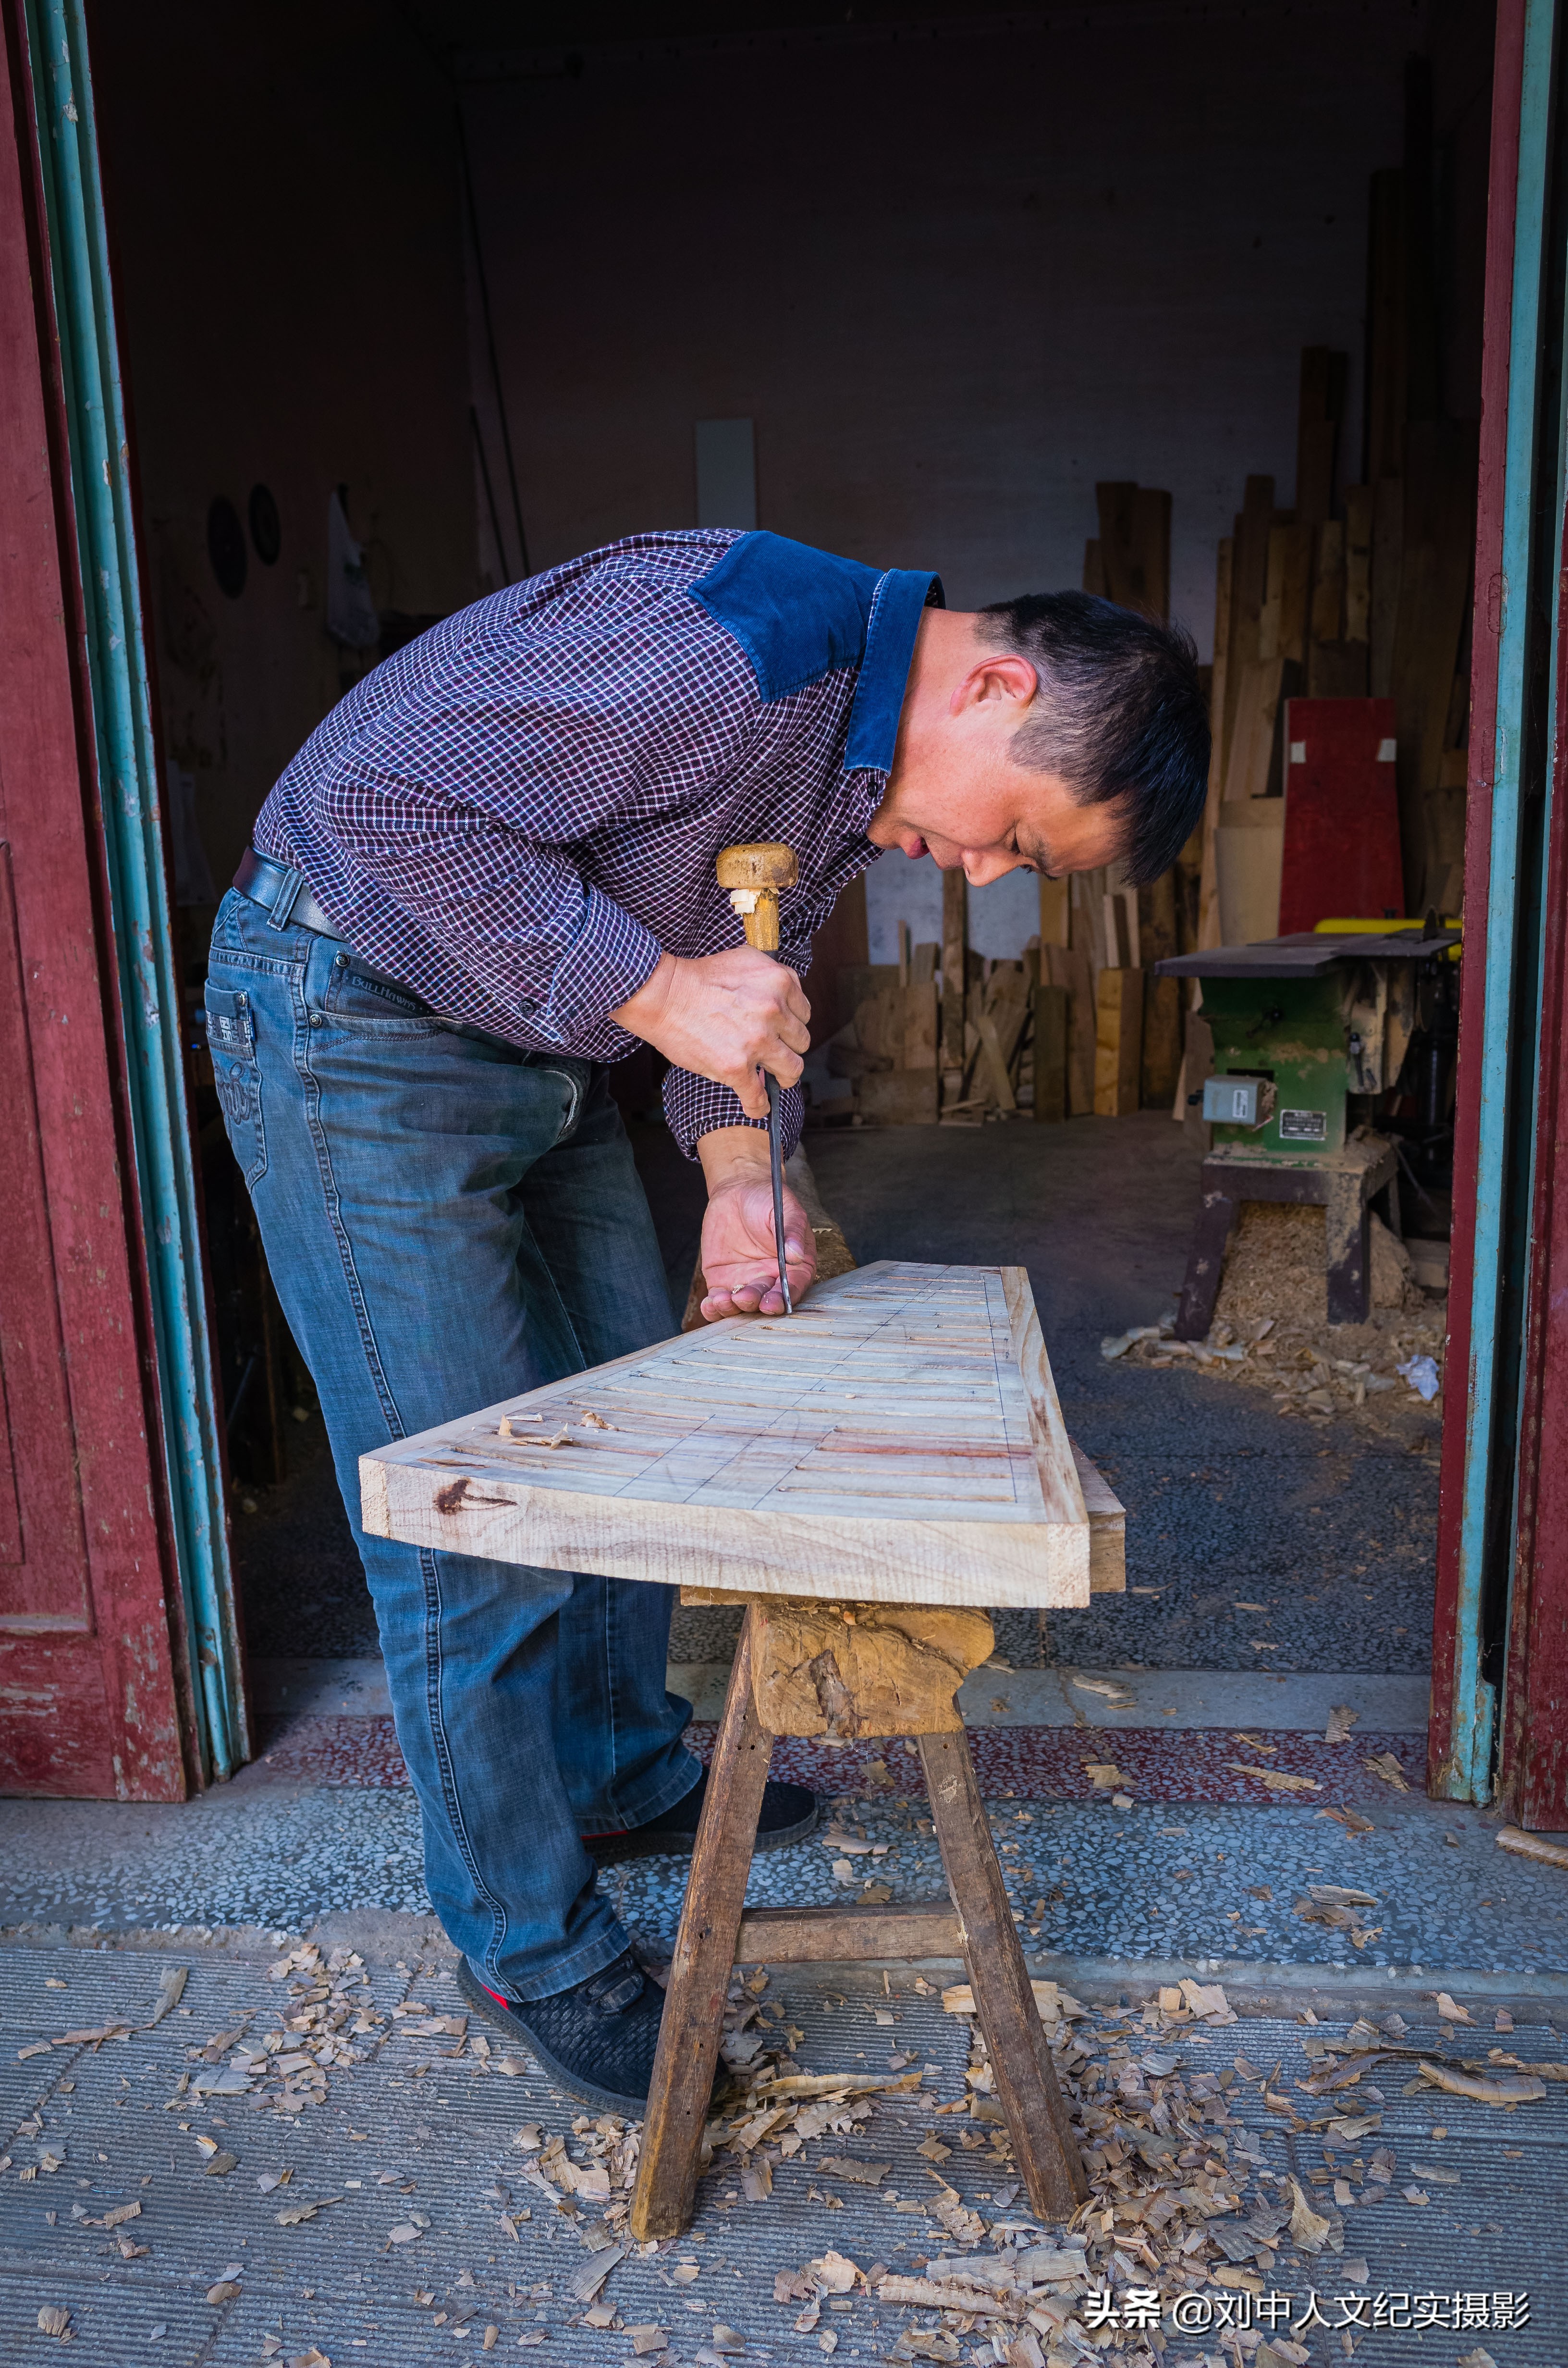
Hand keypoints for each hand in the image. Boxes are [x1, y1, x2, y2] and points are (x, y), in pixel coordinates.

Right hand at [613, 949, 808, 1120]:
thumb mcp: (744, 960)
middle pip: (801, 1041)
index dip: (791, 1024)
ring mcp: (757, 1040)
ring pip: (792, 1069)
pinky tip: (756, 1106)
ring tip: (773, 1079)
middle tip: (772, 1052)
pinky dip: (758, 1105)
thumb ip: (771, 977)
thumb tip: (784, 997)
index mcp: (778, 982)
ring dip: (783, 1076)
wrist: (663, 995)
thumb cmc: (697, 978)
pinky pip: (758, 1096)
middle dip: (787, 1047)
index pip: (804, 1013)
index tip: (780, 1031)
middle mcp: (774, 1010)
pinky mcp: (737, 1067)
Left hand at [696, 1131, 817, 1318]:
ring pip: (742, 1306)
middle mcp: (772, 1279)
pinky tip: (709, 1304)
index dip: (785, 1297)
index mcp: (795, 1266)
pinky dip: (714, 1308)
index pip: (793, 1287)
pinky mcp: (723, 1282)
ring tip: (724, 1300)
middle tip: (746, 1298)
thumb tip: (796, 1255)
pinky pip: (719, 1301)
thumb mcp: (786, 1210)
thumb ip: (791, 1231)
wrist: (738, 1191)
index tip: (775, 1301)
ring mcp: (747, 1283)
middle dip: (758, 1304)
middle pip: (767, 1300)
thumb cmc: (768, 1199)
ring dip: (734, 1308)